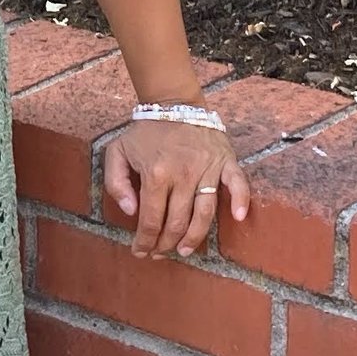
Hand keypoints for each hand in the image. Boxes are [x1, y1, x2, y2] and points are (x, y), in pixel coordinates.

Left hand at [101, 120, 249, 261]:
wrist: (173, 102)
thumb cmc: (144, 132)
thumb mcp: (117, 152)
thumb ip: (116, 183)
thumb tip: (131, 211)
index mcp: (155, 174)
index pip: (150, 219)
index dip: (145, 241)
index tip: (141, 251)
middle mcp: (182, 174)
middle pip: (176, 222)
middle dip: (165, 244)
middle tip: (160, 253)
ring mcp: (206, 168)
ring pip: (204, 213)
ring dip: (194, 237)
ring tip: (184, 250)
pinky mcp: (225, 161)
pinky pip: (237, 184)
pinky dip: (241, 201)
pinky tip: (238, 218)